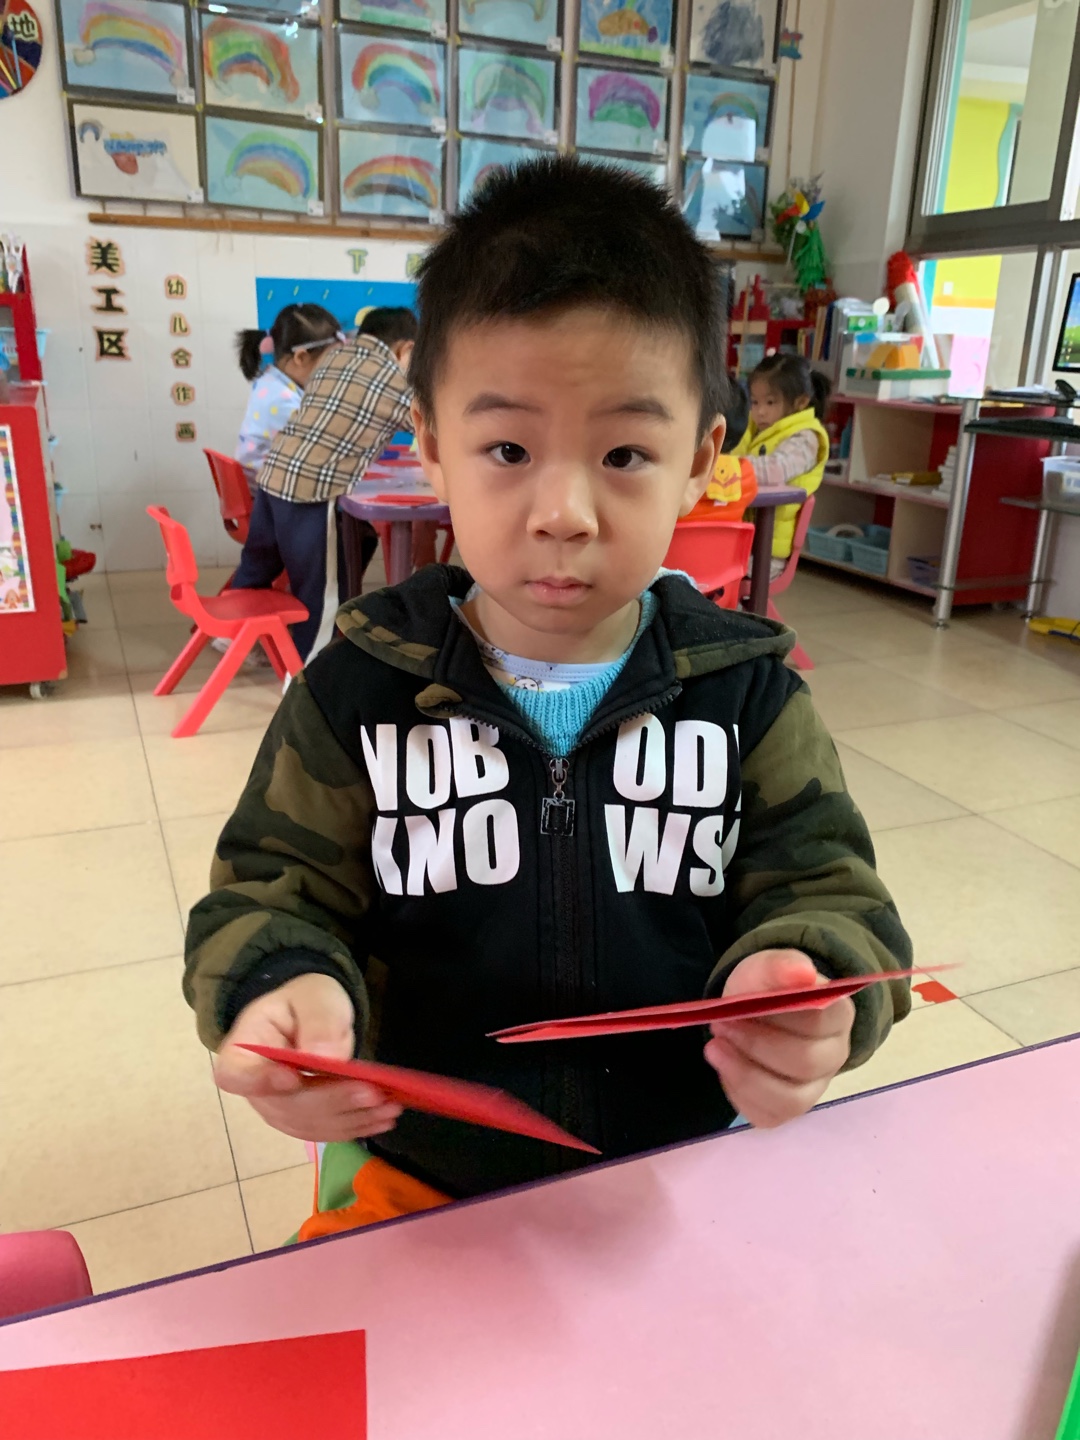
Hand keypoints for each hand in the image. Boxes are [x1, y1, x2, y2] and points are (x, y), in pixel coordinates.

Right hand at [213, 973, 402, 1142]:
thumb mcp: (314, 997)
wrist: (310, 1014)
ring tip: (389, 1107)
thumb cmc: (306, 1001)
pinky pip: (325, 1130)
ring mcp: (277, 1109)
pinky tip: (383, 1119)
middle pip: (285, 1105)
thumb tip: (326, 1057)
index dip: (261, 1082)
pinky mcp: (301, 1120)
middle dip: (331, 1101)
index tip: (293, 1079)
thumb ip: (318, 1022)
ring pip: (310, 1124)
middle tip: (372, 1093)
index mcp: (244, 1050)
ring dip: (350, 1119)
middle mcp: (255, 1088)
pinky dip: (355, 1126)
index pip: (237, 1075)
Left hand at [704, 950, 853, 1128]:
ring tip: (714, 1048)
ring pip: (789, 1099)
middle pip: (805, 1062)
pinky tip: (725, 1068)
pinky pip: (767, 1115)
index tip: (738, 1006)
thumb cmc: (765, 988)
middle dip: (756, 1045)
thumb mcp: (765, 968)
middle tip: (720, 1025)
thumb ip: (780, 967)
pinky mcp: (787, 1109)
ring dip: (745, 1074)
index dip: (778, 1016)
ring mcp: (814, 1087)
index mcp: (837, 1015)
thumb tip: (803, 973)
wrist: (750, 1009)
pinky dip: (739, 1093)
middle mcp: (834, 1055)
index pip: (819, 1021)